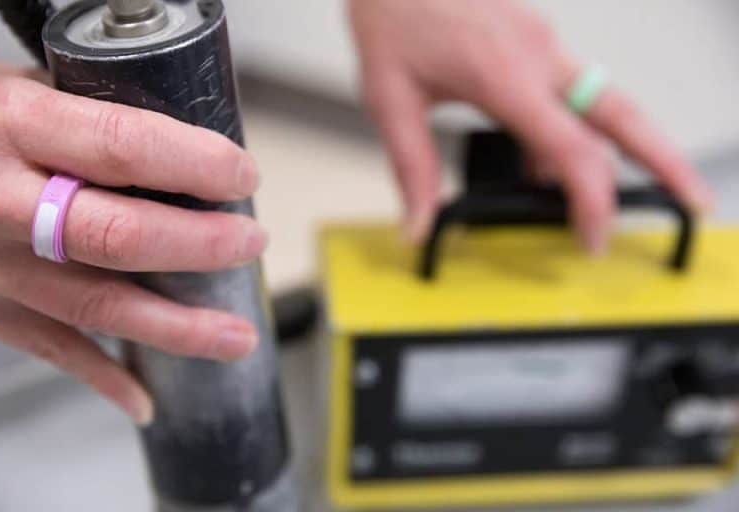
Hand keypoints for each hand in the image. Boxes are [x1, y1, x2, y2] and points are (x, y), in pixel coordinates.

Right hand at [0, 62, 265, 424]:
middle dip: (201, 245)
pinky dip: (104, 378)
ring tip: (238, 337)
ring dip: (178, 329)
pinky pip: (50, 350)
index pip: (124, 147)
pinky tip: (146, 397)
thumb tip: (184, 144)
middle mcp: (0, 200)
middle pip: (120, 235)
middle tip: (252, 242)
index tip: (243, 176)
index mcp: (13, 124)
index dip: (197, 165)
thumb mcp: (13, 87)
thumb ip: (90, 115)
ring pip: (97, 306)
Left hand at [349, 0, 711, 251]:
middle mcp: (538, 54)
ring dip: (615, 148)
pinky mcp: (537, 37)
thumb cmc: (392, 15)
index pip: (572, 147)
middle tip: (692, 200)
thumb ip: (412, 167)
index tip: (595, 237)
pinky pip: (571, 90)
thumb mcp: (389, 99)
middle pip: (623, 114)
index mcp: (504, 75)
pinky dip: (571, 129)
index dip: (592, 200)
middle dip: (665, 160)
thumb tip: (421, 223)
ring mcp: (543, 42)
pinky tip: (543, 161)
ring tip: (592, 196)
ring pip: (603, 101)